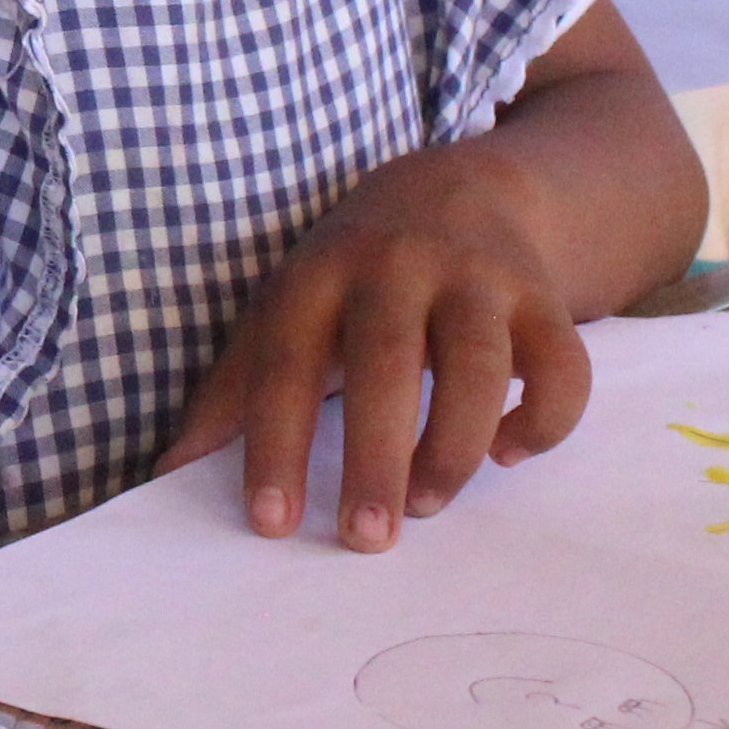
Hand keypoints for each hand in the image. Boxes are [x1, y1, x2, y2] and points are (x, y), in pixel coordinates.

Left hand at [164, 141, 589, 551]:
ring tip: (427, 504)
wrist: (458, 188)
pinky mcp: (542, 297)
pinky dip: (544, 418)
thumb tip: (166, 474)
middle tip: (366, 539)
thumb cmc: (351, 279)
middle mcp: (398, 265)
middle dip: (376, 454)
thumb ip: (232, 393)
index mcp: (318, 274)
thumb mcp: (283, 313)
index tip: (271, 522)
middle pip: (386, 361)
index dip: (277, 444)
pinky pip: (561, 364)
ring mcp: (478, 277)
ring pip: (480, 364)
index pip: (287, 362)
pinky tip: (510, 453)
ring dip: (456, 444)